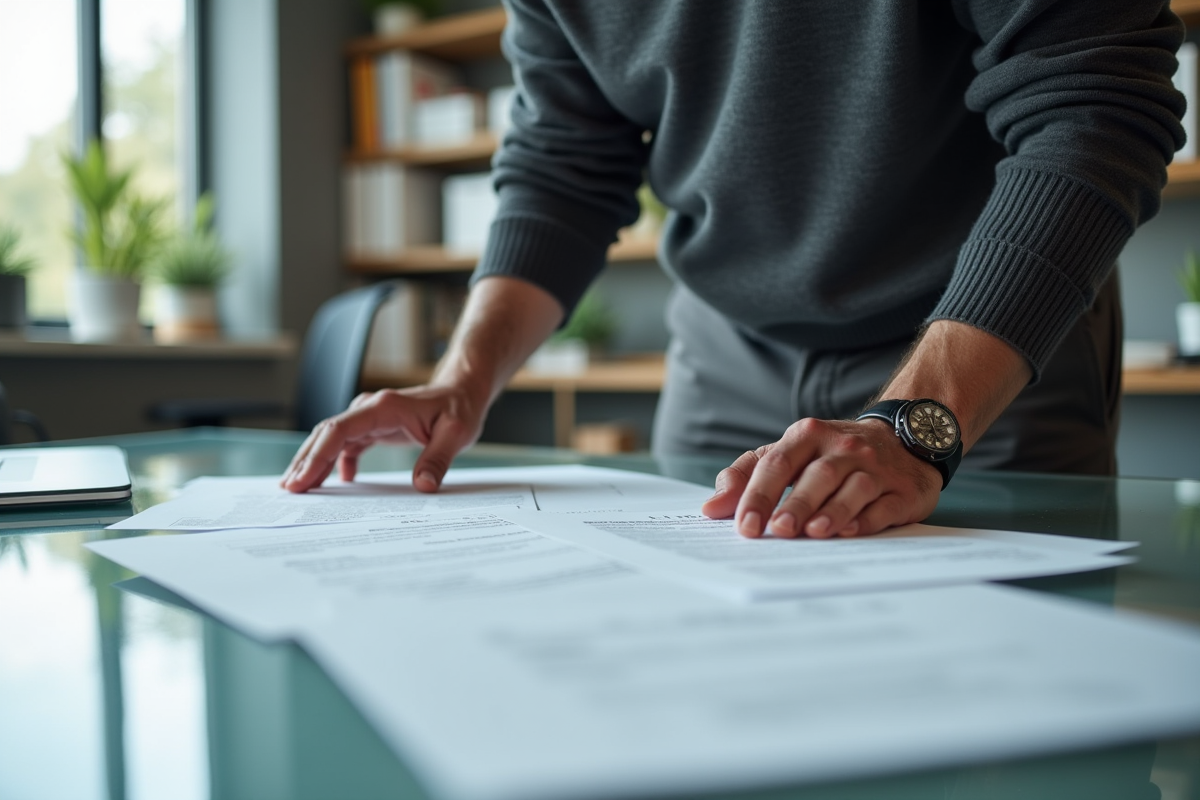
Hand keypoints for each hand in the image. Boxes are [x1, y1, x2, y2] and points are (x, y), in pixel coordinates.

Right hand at [280, 383, 486, 493]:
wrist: (463, 392)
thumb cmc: (460, 409)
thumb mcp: (457, 434)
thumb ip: (438, 459)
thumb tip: (424, 486)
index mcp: (383, 408)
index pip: (339, 430)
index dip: (317, 455)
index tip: (301, 479)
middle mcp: (370, 409)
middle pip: (326, 434)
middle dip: (306, 462)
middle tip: (290, 490)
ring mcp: (369, 417)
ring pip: (332, 439)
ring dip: (315, 462)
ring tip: (300, 488)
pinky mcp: (374, 427)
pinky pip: (347, 445)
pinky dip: (336, 462)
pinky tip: (339, 482)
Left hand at [700, 417, 940, 538]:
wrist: (904, 439)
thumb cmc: (830, 454)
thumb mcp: (788, 454)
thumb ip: (747, 476)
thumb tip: (711, 509)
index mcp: (807, 435)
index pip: (777, 463)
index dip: (759, 494)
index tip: (745, 524)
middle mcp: (842, 447)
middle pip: (816, 475)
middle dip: (795, 504)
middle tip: (777, 530)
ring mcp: (876, 467)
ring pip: (853, 487)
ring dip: (832, 511)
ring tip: (812, 533)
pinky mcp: (901, 489)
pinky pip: (884, 504)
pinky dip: (866, 519)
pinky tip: (850, 532)